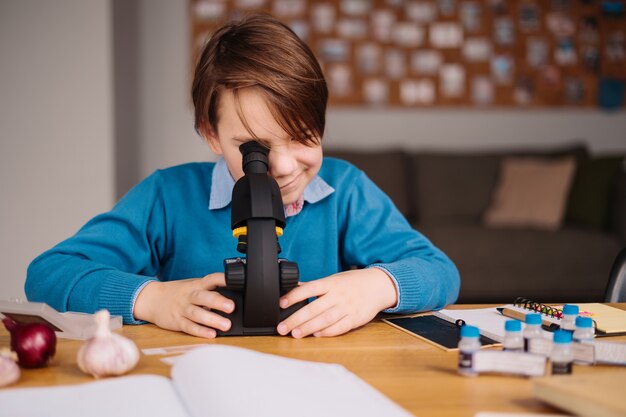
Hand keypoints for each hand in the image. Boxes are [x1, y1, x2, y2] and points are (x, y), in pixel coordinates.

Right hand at [133, 273, 234, 337]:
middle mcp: (190, 296)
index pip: (211, 279)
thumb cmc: (179, 293)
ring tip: (226, 325)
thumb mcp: (193, 285)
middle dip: (218, 302)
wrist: (151, 299)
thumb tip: (233, 295)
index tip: (235, 280)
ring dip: (212, 320)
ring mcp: (182, 309)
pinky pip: (189, 327)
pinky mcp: (177, 321)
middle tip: (231, 307)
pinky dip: (200, 331)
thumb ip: (209, 290)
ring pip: (197, 314)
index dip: (222, 279)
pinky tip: (211, 334)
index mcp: (197, 285)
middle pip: (204, 297)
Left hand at [276, 268, 396, 337]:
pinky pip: (340, 327)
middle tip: (283, 327)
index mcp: (330, 283)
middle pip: (314, 308)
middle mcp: (338, 295)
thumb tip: (293, 288)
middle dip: (296, 319)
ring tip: (295, 334)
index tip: (281, 303)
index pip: (310, 288)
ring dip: (309, 328)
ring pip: (326, 319)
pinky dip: (328, 332)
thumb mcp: (333, 279)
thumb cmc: (352, 283)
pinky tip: (316, 335)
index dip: (295, 296)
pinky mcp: (355, 319)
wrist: (378, 285)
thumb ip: (315, 286)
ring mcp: (347, 307)